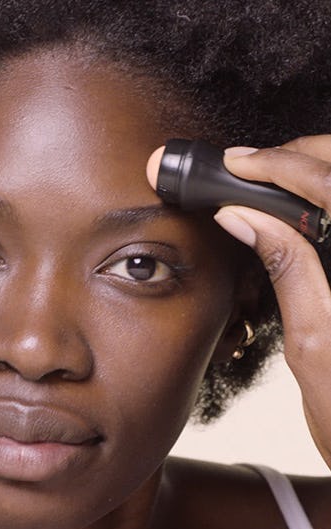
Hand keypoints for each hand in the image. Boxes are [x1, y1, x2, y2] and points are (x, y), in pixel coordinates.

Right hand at [147, 135, 330, 468]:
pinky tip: (300, 212)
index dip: (277, 165)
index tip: (237, 162)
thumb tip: (244, 218)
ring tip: (270, 181)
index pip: (328, 186)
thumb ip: (287, 269)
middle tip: (252, 166)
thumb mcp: (311, 343)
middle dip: (300, 155)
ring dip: (314, 171)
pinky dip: (323, 201)